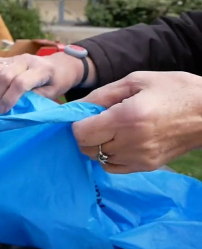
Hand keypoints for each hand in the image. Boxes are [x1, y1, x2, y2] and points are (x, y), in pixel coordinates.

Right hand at [0, 52, 92, 113]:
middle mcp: (26, 60)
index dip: (10, 98)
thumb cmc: (58, 81)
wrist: (61, 65)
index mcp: (41, 69)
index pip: (21, 82)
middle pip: (5, 75)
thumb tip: (15, 105)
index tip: (4, 111)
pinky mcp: (8, 60)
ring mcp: (15, 58)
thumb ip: (35, 97)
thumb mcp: (53, 93)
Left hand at [73, 71, 201, 172]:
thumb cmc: (174, 90)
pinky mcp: (148, 165)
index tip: (85, 114)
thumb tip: (74, 107)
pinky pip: (113, 167)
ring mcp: (140, 157)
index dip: (77, 123)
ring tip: (112, 129)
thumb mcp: (136, 81)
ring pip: (98, 158)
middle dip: (85, 134)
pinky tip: (120, 141)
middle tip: (98, 120)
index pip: (81, 133)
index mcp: (127, 118)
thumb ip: (101, 95)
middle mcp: (131, 142)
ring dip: (97, 144)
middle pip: (87, 147)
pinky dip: (109, 156)